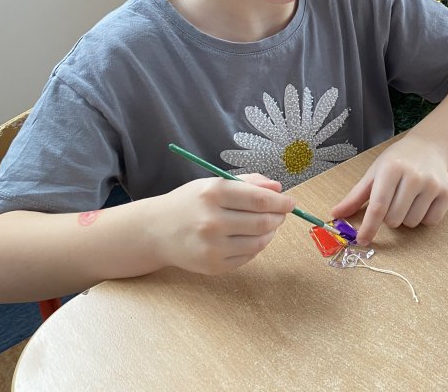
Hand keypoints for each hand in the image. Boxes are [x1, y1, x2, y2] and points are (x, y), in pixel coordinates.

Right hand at [154, 174, 294, 274]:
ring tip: (266, 224)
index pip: (259, 200)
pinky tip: (248, 237)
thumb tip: (278, 189)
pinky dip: (256, 246)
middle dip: (278, 217)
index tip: (290, 202)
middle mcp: (211, 221)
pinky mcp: (213, 266)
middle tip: (281, 212)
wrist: (157, 231)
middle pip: (262, 222)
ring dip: (270, 232)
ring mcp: (211, 247)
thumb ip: (248, 183)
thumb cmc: (190, 203)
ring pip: (259, 242)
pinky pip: (248, 256)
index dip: (281, 202)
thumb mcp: (214, 183)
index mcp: (213, 194)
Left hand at [330, 136, 447, 244]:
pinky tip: (421, 201)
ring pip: (411, 223)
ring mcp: (433, 184)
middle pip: (394, 219)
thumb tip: (335, 214)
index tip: (361, 240)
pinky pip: (430, 222)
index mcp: (392, 168)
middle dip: (388, 216)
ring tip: (407, 198)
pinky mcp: (447, 193)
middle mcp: (414, 175)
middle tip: (392, 199)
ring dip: (405, 217)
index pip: (378, 206)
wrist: (429, 148)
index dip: (368, 226)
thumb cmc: (397, 161)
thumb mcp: (374, 173)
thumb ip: (355, 196)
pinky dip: (423, 218)